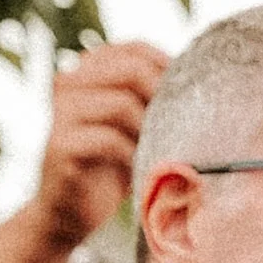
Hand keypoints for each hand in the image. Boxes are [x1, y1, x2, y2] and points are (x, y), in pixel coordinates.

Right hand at [33, 41, 170, 251]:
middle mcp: (68, 81)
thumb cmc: (113, 166)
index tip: (190, 98)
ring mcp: (60, 111)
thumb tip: (204, 75)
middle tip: (180, 128)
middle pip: (131, 70)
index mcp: (87, 68)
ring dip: (149, 131)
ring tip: (158, 150)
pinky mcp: (59, 145)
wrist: (72, 214)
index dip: (168, 69)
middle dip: (163, 99)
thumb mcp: (137, 123)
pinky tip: (139, 168)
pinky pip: (109, 140)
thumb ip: (153, 95)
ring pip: (121, 103)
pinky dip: (133, 155)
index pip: (135, 49)